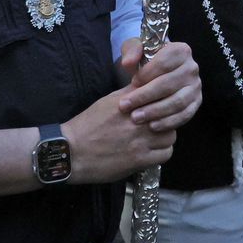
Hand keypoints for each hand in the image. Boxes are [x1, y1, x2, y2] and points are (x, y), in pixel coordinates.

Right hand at [62, 86, 177, 183]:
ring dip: (165, 137)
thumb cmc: (87, 125)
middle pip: (168, 115)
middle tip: (157, 124)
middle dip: (165, 119)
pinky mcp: (139, 159)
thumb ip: (130, 93)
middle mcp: (137, 119)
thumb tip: (146, 83)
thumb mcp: (108, 101)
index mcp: (129, 102)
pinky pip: (165, 154)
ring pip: (170, 136)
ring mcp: (139, 140)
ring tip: (155, 139)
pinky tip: (151, 152)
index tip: (159, 106)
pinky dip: (161, 153)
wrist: (72, 152)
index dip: (163, 100)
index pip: (159, 95)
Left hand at [115, 39, 201, 130]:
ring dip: (155, 112)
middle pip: (168, 84)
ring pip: (177, 102)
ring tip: (136, 118)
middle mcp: (192, 68)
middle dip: (145, 97)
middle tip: (125, 106)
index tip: (131, 83)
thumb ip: (131, 51)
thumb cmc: (146, 59)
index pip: (163, 63)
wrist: (157, 72)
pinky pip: (185, 115)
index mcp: (180, 50)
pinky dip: (168, 122)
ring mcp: (196, 87)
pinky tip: (152, 126)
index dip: (146, 74)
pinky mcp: (196, 103)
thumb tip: (128, 63)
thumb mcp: (136, 48)